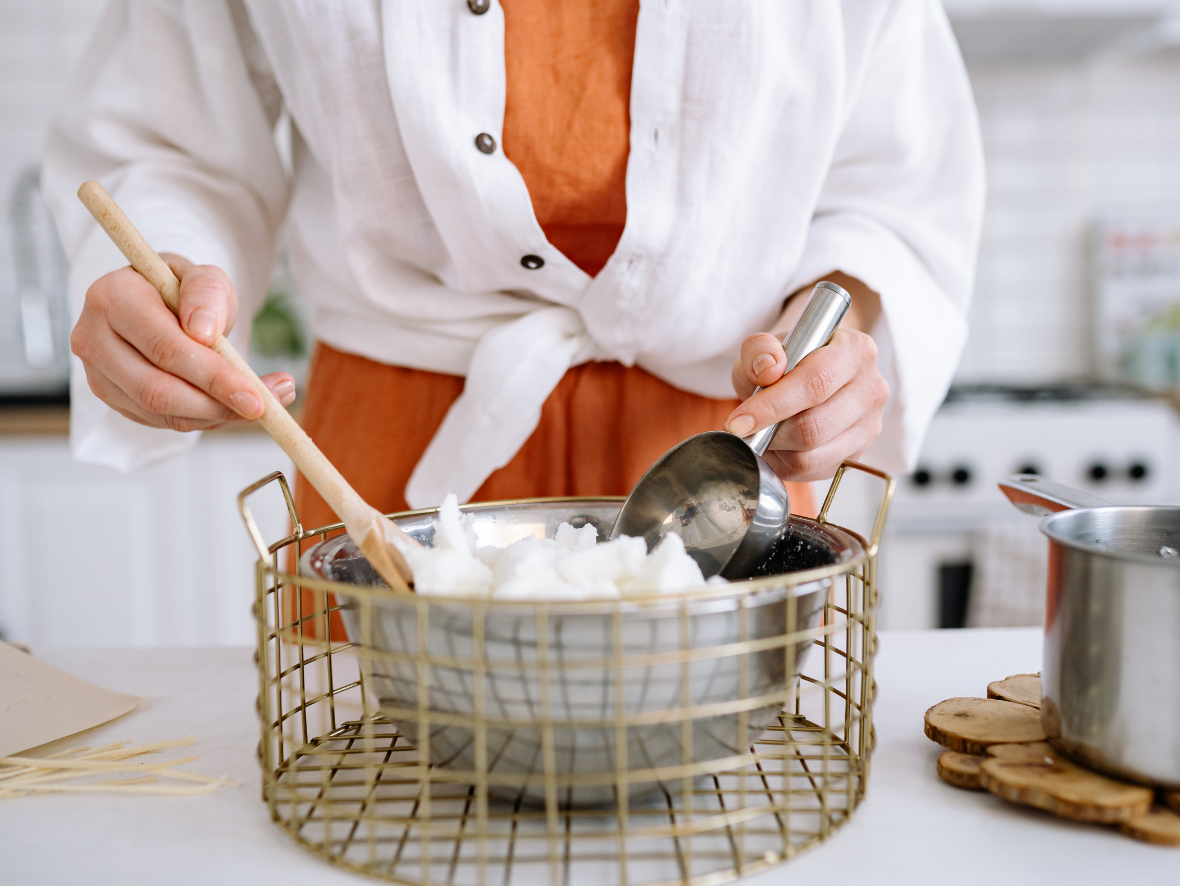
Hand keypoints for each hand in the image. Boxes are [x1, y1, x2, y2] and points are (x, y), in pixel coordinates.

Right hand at [70, 254, 295, 431]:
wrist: (157, 301)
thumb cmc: (183, 289)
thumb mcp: (204, 276)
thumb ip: (207, 293)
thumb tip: (204, 332)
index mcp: (111, 297)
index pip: (166, 348)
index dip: (214, 377)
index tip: (256, 395)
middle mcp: (93, 337)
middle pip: (158, 390)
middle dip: (217, 405)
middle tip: (265, 407)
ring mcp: (97, 372)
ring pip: (160, 412)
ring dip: (216, 416)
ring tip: (261, 404)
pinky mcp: (112, 397)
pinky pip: (161, 421)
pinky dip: (203, 419)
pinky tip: (230, 405)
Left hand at [725, 274, 888, 481]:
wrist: (809, 376)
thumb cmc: (787, 360)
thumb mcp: (765, 346)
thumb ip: (760, 350)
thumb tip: (769, 368)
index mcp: (856, 351)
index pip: (815, 384)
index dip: (772, 406)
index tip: (738, 421)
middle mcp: (871, 389)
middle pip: (814, 427)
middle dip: (769, 432)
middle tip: (745, 427)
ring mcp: (869, 426)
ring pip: (811, 456)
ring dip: (775, 448)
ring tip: (763, 431)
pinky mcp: (857, 455)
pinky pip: (812, 472)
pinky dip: (785, 462)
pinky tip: (778, 443)